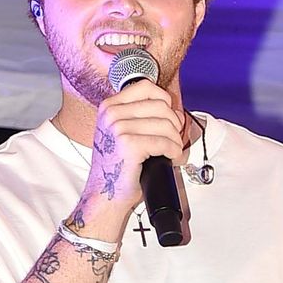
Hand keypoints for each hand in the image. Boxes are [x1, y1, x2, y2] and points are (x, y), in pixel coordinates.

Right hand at [84, 80, 184, 212]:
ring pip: (166, 124)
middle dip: (174, 125)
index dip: (164, 101)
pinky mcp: (129, 145)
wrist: (105, 194)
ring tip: (172, 151)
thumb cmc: (118, 166)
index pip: (146, 87)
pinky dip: (174, 151)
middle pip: (161, 106)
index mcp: (109, 107)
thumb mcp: (126, 133)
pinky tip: (171, 158)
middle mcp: (111, 114)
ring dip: (175, 140)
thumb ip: (147, 117)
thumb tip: (177, 113)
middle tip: (172, 140)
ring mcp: (119, 129)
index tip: (167, 117)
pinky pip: (165, 142)